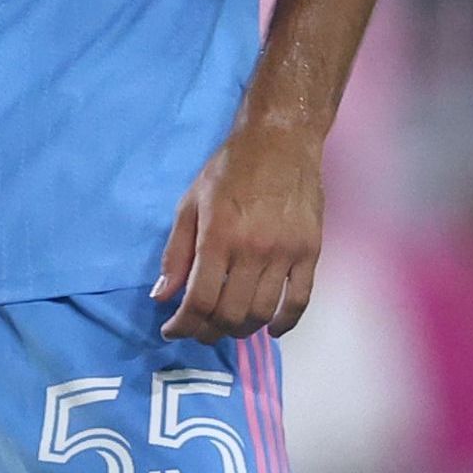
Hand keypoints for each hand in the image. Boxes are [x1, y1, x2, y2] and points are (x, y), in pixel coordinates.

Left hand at [158, 118, 324, 340]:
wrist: (281, 140)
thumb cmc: (230, 168)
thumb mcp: (190, 202)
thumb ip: (176, 252)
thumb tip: (162, 296)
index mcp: (218, 237)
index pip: (199, 300)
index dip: (183, 325)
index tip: (172, 331)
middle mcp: (253, 250)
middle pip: (230, 313)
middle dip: (208, 332)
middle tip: (198, 331)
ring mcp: (285, 253)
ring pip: (263, 312)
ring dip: (242, 330)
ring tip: (228, 326)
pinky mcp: (310, 252)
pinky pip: (300, 300)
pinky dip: (285, 323)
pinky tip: (271, 329)